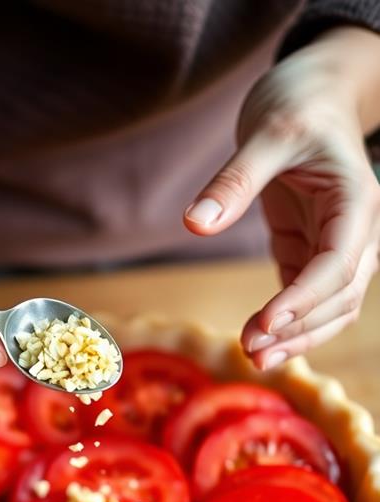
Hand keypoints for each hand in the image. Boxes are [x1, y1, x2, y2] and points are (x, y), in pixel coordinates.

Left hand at [183, 26, 379, 368]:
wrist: (312, 94)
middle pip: (341, 297)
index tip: (264, 323)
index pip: (338, 264)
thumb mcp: (266, 132)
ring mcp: (336, 245)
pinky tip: (256, 338)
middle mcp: (356, 230)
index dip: (303, 299)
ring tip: (254, 357)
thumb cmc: (298, 104)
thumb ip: (235, 179)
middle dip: (299, 328)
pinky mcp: (311, 251)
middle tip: (250, 350)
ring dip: (297, 336)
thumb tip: (195, 223)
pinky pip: (307, 297)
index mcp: (357, 201)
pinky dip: (286, 322)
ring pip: (331, 307)